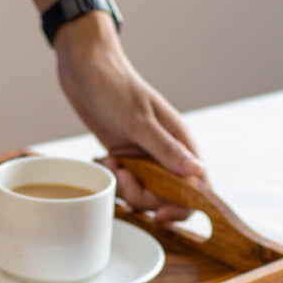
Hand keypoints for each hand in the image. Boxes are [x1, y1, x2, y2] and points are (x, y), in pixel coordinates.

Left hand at [54, 14, 205, 220]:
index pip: (198, 187)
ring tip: (110, 163)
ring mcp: (145, 155)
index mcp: (181, 142)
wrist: (85, 69)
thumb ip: (166, 149)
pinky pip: (126, 182)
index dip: (183, 206)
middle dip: (143, 196)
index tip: (159, 213)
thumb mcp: (138, 122)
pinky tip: (103, 161)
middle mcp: (166, 152)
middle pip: (167, 197)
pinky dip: (113, 179)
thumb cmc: (114, 88)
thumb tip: (196, 172)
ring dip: (125, 187)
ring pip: (144, 192)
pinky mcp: (125, 156)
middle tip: (122, 177)